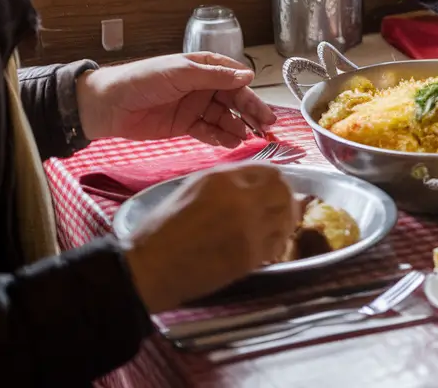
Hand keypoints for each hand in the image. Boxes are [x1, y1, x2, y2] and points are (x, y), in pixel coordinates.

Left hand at [77, 53, 276, 147]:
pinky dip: (221, 137)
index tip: (262, 104)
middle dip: (251, 112)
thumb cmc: (142, 80)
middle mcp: (202, 86)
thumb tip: (247, 77)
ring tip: (248, 137)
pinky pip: (209, 132)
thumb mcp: (180, 72)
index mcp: (202, 67)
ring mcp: (194, 107)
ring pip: (225, 117)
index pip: (234, 77)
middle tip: (267, 125)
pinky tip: (230, 143)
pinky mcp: (185, 126)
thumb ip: (214, 76)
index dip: (249, 90)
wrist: (107, 106)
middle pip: (234, 99)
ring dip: (238, 127)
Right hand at [122, 163, 297, 311]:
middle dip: (286, 199)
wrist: (151, 267)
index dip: (275, 180)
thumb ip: (226, 183)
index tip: (275, 189)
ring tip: (277, 228)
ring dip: (285, 222)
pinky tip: (268, 247)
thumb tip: (254, 185)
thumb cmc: (164, 229)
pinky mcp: (250, 254)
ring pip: (285, 218)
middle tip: (283, 209)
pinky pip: (277, 244)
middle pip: (282, 191)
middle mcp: (241, 198)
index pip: (268, 171)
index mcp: (223, 178)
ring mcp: (248, 227)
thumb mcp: (192, 189)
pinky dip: (277, 244)